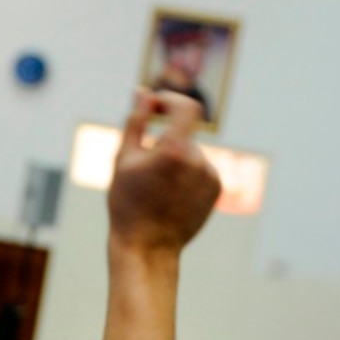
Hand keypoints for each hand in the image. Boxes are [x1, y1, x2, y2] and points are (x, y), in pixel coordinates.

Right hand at [108, 89, 219, 256]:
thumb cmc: (128, 204)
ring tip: (156, 189)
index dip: (170, 100)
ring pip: (190, 153)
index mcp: (176, 150)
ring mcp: (211, 176)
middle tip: (142, 170)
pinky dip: (185, 174)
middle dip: (163, 142)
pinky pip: (199, 169)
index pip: (186, 107)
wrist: (147, 247)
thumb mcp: (123, 159)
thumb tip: (142, 92)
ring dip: (173, 160)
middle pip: (182, 135)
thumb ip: (136, 120)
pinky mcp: (216, 189)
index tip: (154, 106)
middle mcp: (199, 161)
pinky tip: (169, 197)